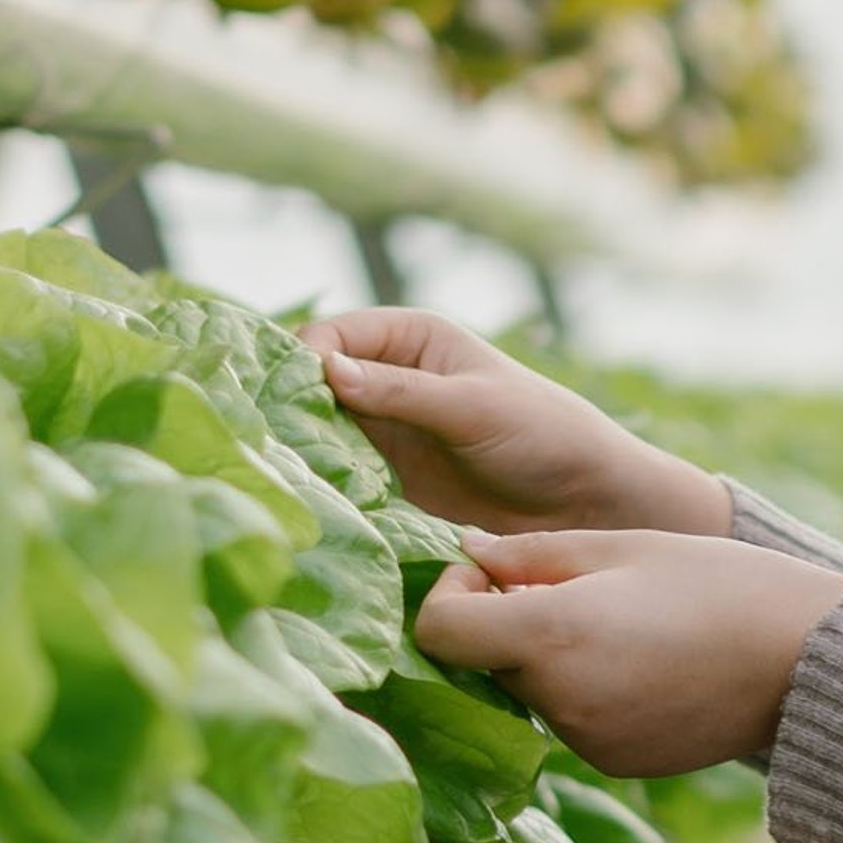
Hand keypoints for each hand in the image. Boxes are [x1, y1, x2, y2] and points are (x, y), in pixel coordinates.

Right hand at [296, 307, 730, 538]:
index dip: (300, 361)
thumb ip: (402, 391)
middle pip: (313, 385)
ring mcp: (384, 434)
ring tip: (269, 478)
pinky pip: (337, 478)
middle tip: (256, 444)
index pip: (331, 337)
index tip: (278, 399)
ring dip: (296, 451)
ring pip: (317, 433)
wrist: (585, 504)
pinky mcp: (386, 483)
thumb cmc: (544, 435)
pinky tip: (300, 505)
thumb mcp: (473, 407)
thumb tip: (323, 369)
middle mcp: (388, 379)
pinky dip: (318, 486)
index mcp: (410, 339)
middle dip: (286, 408)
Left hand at [411, 527, 842, 776]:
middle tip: (565, 587)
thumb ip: (532, 553)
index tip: (494, 572)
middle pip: (484, 661)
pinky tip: (644, 661)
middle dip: (505, 622)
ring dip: (547, 657)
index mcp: (550, 636)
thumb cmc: (721, 584)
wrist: (809, 663)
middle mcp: (557, 701)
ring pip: (529, 691)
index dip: (451, 594)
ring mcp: (585, 741)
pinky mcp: (614, 762)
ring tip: (620, 623)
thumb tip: (467, 552)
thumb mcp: (623, 546)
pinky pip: (571, 719)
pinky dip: (585, 689)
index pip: (439, 631)